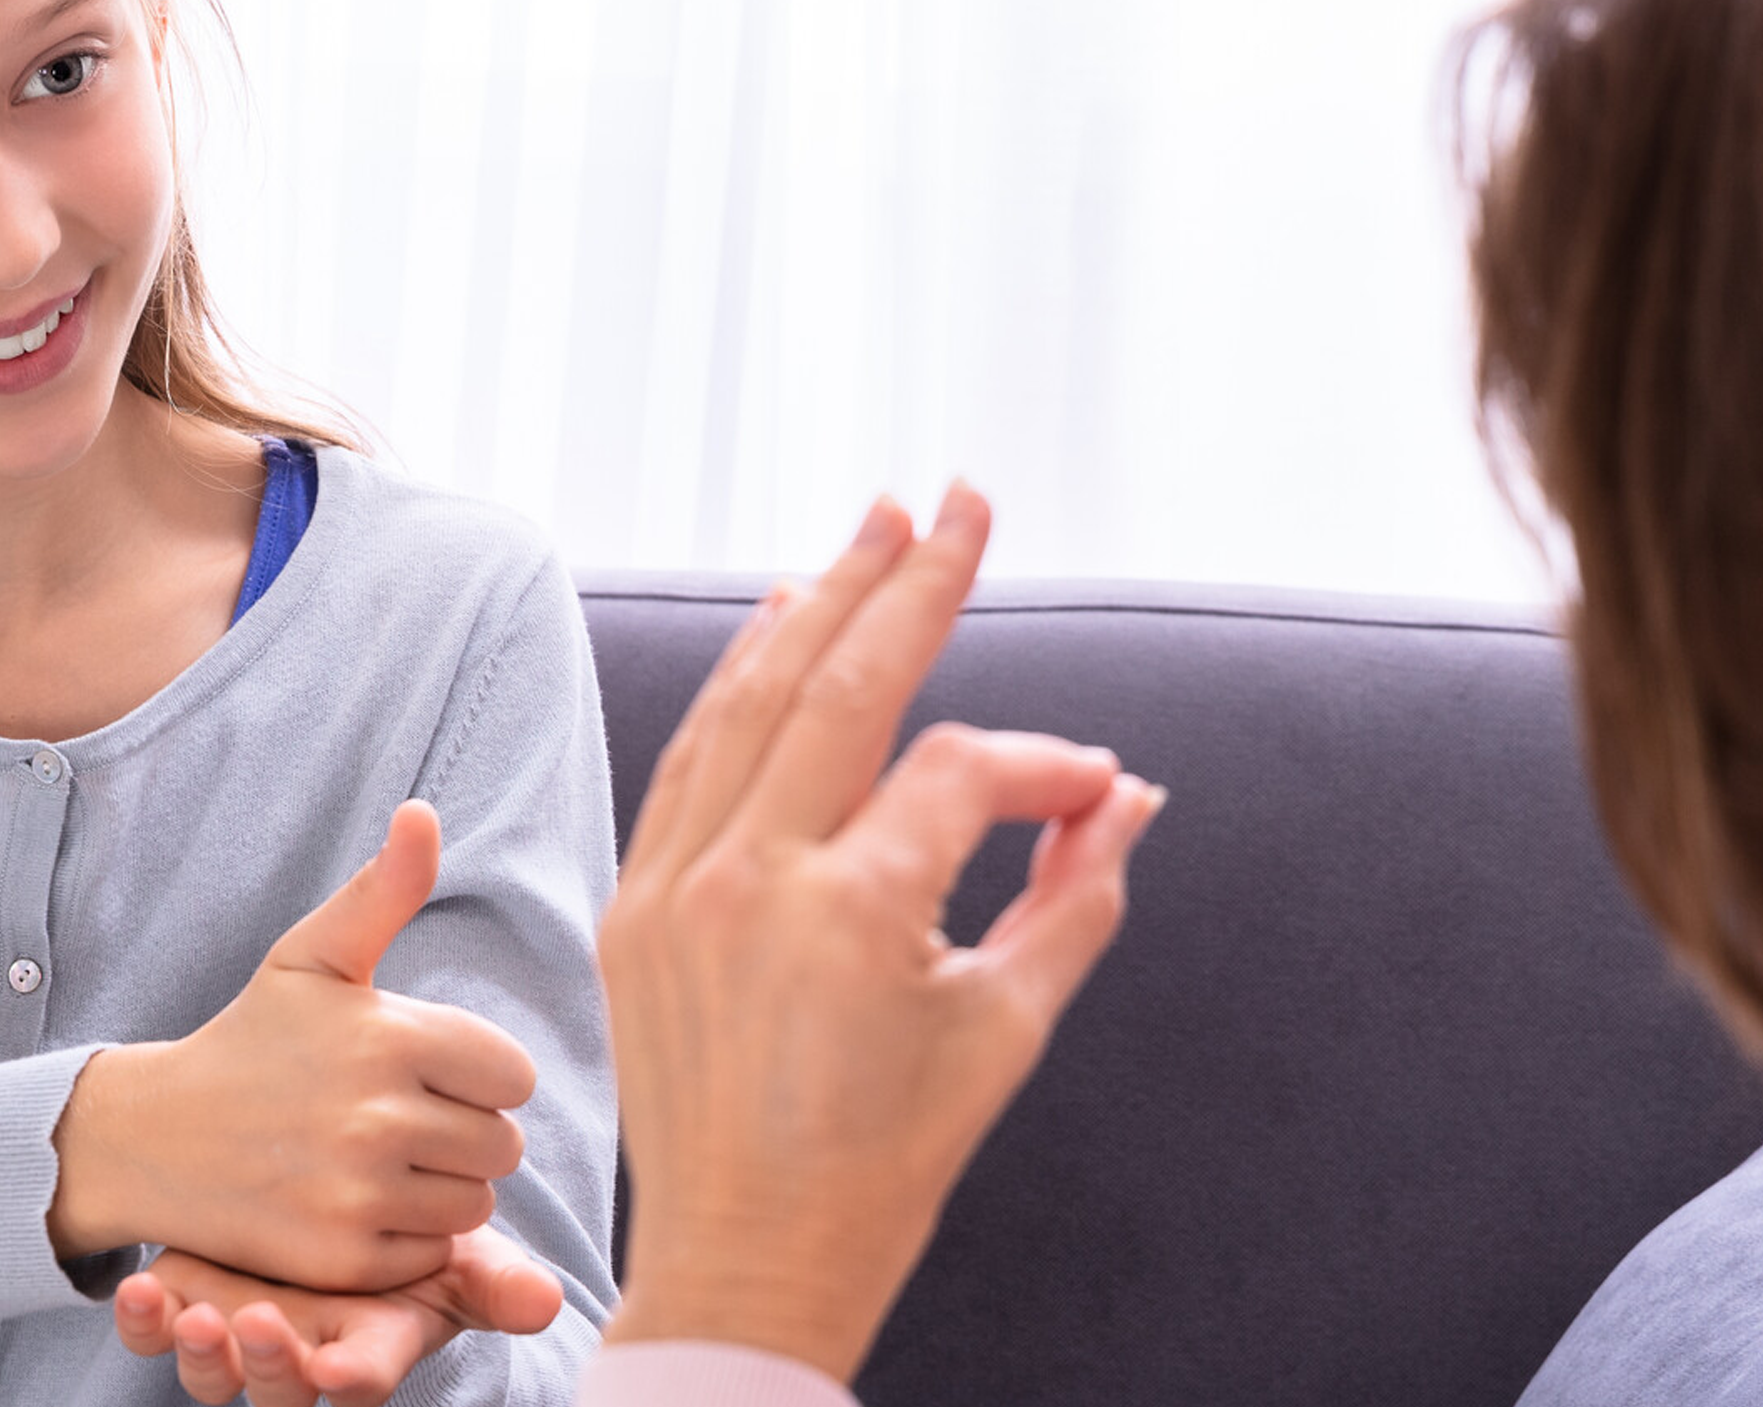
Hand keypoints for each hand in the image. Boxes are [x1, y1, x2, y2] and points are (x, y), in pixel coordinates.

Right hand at [53, 800, 540, 1293]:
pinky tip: (353, 1205)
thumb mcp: (312, 958)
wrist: (156, 1137)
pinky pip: (430, 1254)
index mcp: (391, 1037)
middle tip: (397, 1120)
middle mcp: (378, 1117)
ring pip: (474, 1204)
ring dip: (440, 1189)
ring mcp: (358, 1193)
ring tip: (376, 1162)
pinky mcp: (341, 1258)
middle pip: (502, 1147)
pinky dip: (404, 1238)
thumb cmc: (253, 1041)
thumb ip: (383, 890)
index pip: (514, 1075)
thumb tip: (424, 813)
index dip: (478, 1076)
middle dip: (464, 1135)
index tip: (424, 1073)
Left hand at [110, 1229, 567, 1406]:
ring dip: (205, 1354)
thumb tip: (548, 1302)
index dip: (354, 1376)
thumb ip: (496, 1280)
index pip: (366, 1375)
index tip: (342, 1368)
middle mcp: (304, 1349)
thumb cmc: (407, 1228)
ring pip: (215, 1374)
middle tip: (258, 1323)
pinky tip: (139, 1288)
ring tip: (197, 1314)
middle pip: (283, 1388)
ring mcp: (243, 1332)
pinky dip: (144, 1320)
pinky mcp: (189, 1302)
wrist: (329, 1182)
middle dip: (269, 1366)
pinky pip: (156, 1334)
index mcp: (372, 1340)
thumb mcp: (458, 1247)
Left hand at [592, 484, 1168, 1379]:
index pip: (956, 772)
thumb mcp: (1007, 1026)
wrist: (749, 1260)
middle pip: (838, 687)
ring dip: (816, 609)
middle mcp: (750, 882)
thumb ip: (1075, 894)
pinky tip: (780, 626)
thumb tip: (1127, 794)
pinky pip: (688, 764)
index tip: (1096, 788)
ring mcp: (677, 890)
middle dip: (908, 584)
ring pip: (748, 706)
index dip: (1038, 766)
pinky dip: (737, 689)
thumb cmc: (890, 1159)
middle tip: (958, 501)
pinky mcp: (636, 909)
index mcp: (852, 916)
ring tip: (874, 531)